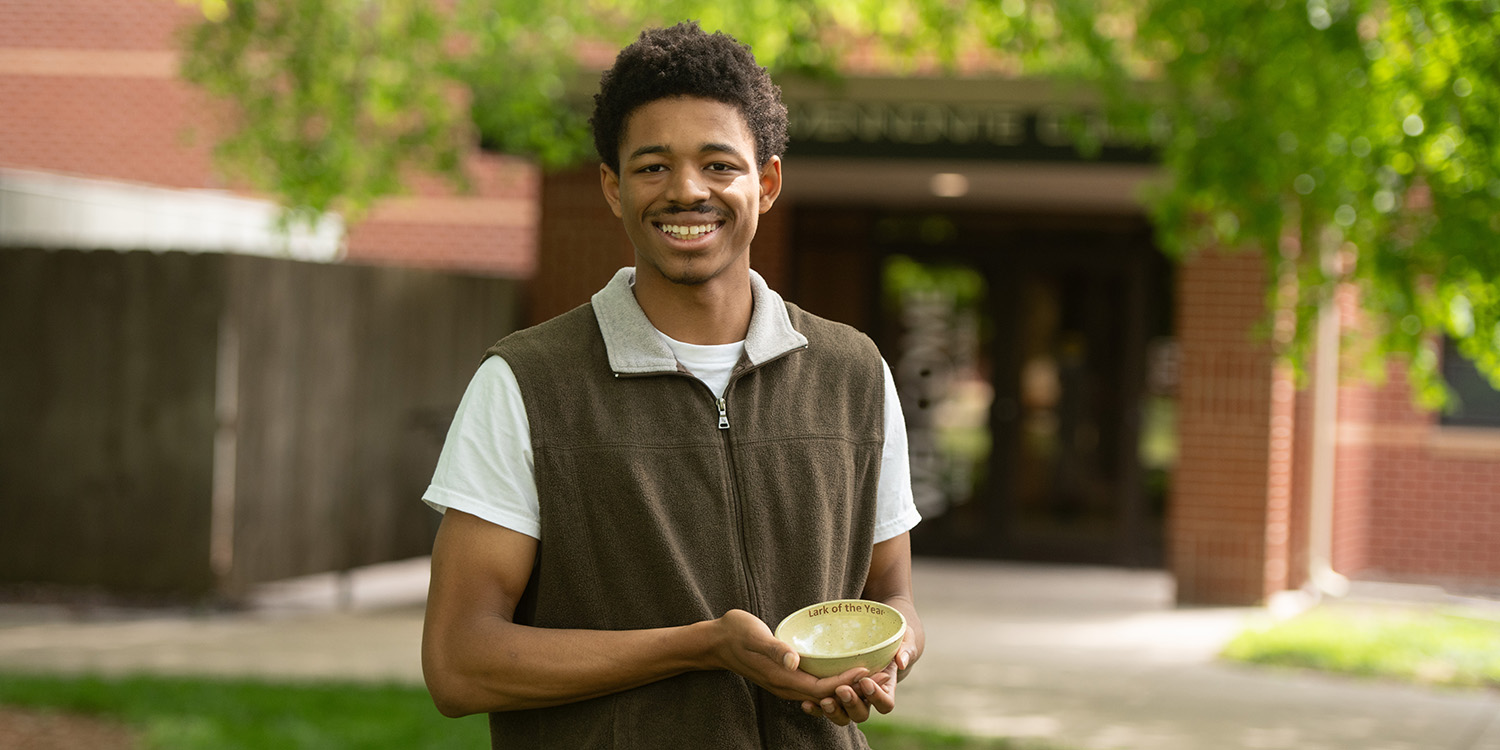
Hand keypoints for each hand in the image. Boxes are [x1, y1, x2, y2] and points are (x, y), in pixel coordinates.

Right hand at [709, 609, 869, 704]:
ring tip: (867, 675)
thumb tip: (793, 661)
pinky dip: (831, 682)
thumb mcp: (754, 635)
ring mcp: (784, 684)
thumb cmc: (735, 633)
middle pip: (826, 695)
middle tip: (878, 674)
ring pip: (821, 693)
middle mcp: (786, 686)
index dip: (846, 681)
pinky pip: (812, 687)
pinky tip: (842, 671)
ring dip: (844, 686)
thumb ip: (774, 649)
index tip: (867, 669)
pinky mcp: (784, 678)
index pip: (822, 688)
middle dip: (852, 687)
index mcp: (782, 679)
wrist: (715, 641)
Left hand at [800, 627, 916, 724]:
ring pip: (843, 715)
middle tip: (842, 689)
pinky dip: (816, 708)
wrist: (879, 639)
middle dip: (851, 703)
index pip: (885, 704)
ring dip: (834, 711)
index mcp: (885, 689)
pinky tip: (806, 703)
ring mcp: (850, 699)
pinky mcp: (834, 694)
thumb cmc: (895, 640)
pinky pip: (825, 708)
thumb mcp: (905, 640)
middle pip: (861, 713)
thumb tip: (901, 661)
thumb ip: (905, 650)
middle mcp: (867, 699)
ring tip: (825, 700)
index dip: (876, 697)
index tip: (866, 681)